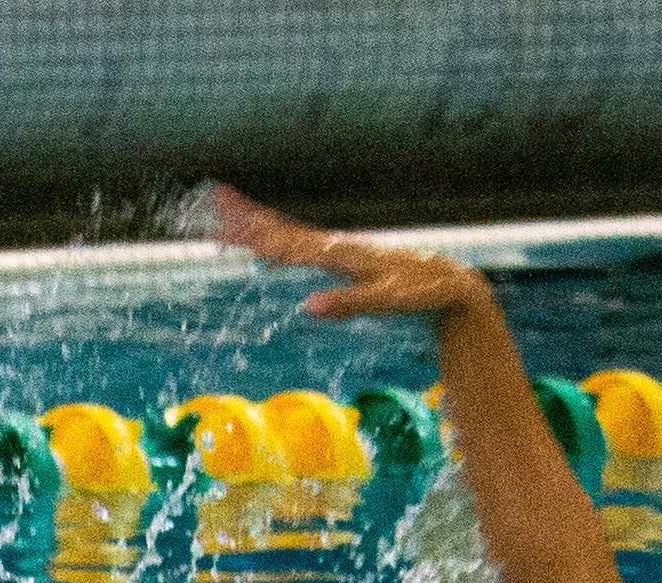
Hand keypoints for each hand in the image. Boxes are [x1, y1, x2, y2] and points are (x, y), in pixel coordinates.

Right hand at [209, 185, 490, 321]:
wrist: (446, 282)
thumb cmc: (418, 294)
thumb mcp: (386, 303)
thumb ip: (348, 304)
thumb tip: (307, 306)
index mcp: (340, 254)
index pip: (289, 243)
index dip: (257, 233)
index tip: (226, 223)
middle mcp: (336, 246)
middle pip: (283, 229)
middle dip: (248, 217)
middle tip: (214, 198)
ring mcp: (339, 250)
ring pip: (290, 234)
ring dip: (259, 224)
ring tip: (226, 214)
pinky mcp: (343, 259)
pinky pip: (303, 245)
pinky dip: (280, 239)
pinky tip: (267, 245)